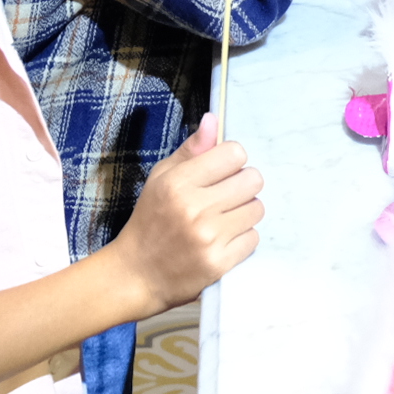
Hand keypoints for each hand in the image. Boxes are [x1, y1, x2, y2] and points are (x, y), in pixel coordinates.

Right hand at [107, 115, 262, 313]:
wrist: (137, 274)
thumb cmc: (150, 221)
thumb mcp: (161, 178)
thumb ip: (191, 150)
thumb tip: (214, 120)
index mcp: (178, 182)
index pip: (234, 153)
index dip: (231, 161)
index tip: (221, 172)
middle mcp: (194, 208)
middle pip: (252, 180)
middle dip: (242, 185)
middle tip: (226, 196)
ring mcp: (208, 238)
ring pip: (257, 209)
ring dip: (244, 212)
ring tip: (224, 218)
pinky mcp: (218, 263)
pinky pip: (253, 238)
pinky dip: (242, 238)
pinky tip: (223, 239)